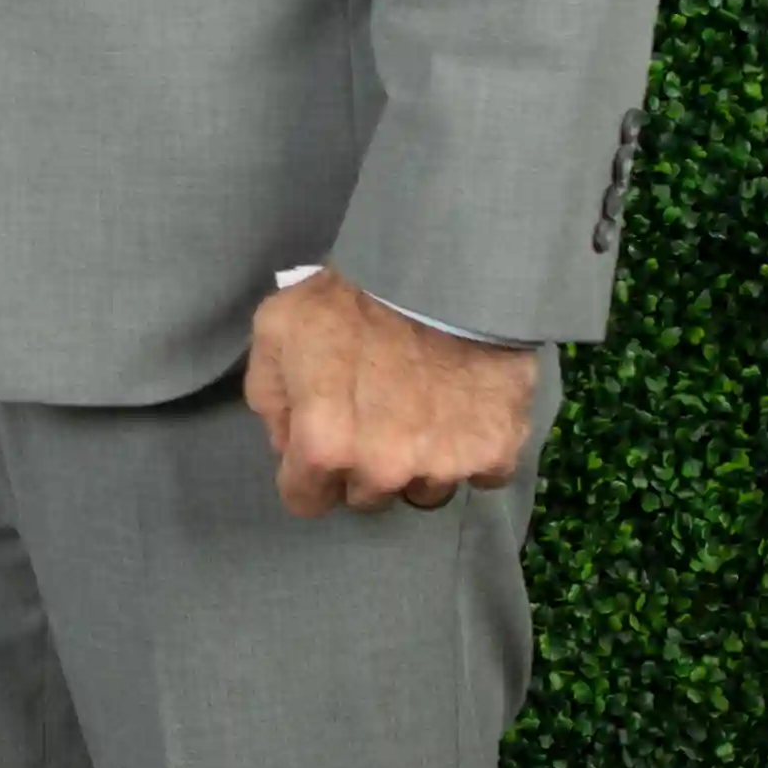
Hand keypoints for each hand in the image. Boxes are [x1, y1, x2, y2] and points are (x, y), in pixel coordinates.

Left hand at [243, 268, 535, 517]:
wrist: (442, 266)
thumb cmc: (349, 295)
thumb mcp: (277, 330)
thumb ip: (270, 398)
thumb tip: (288, 444)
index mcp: (325, 445)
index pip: (306, 501)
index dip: (307, 473)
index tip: (321, 442)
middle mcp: (384, 468)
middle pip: (366, 498)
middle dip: (362, 465)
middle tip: (373, 412)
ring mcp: (444, 464)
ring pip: (424, 492)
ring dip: (419, 463)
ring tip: (422, 409)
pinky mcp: (496, 451)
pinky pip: (483, 475)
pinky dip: (474, 450)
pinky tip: (465, 411)